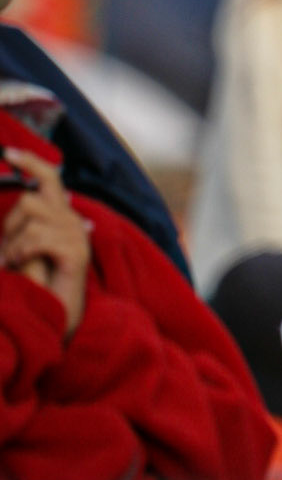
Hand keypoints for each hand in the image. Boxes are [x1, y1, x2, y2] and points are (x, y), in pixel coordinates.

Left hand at [1, 151, 92, 336]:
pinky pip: (39, 236)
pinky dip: (22, 250)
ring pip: (32, 212)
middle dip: (11, 220)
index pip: (50, 178)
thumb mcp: (20, 251)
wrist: (53, 325)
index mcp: (60, 219)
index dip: (31, 162)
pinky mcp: (76, 253)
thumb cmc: (34, 292)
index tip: (7, 153)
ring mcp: (76, 237)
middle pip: (36, 193)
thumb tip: (18, 196)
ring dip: (13, 241)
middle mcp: (72, 223)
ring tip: (14, 264)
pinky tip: (22, 267)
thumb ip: (20, 228)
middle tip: (9, 253)